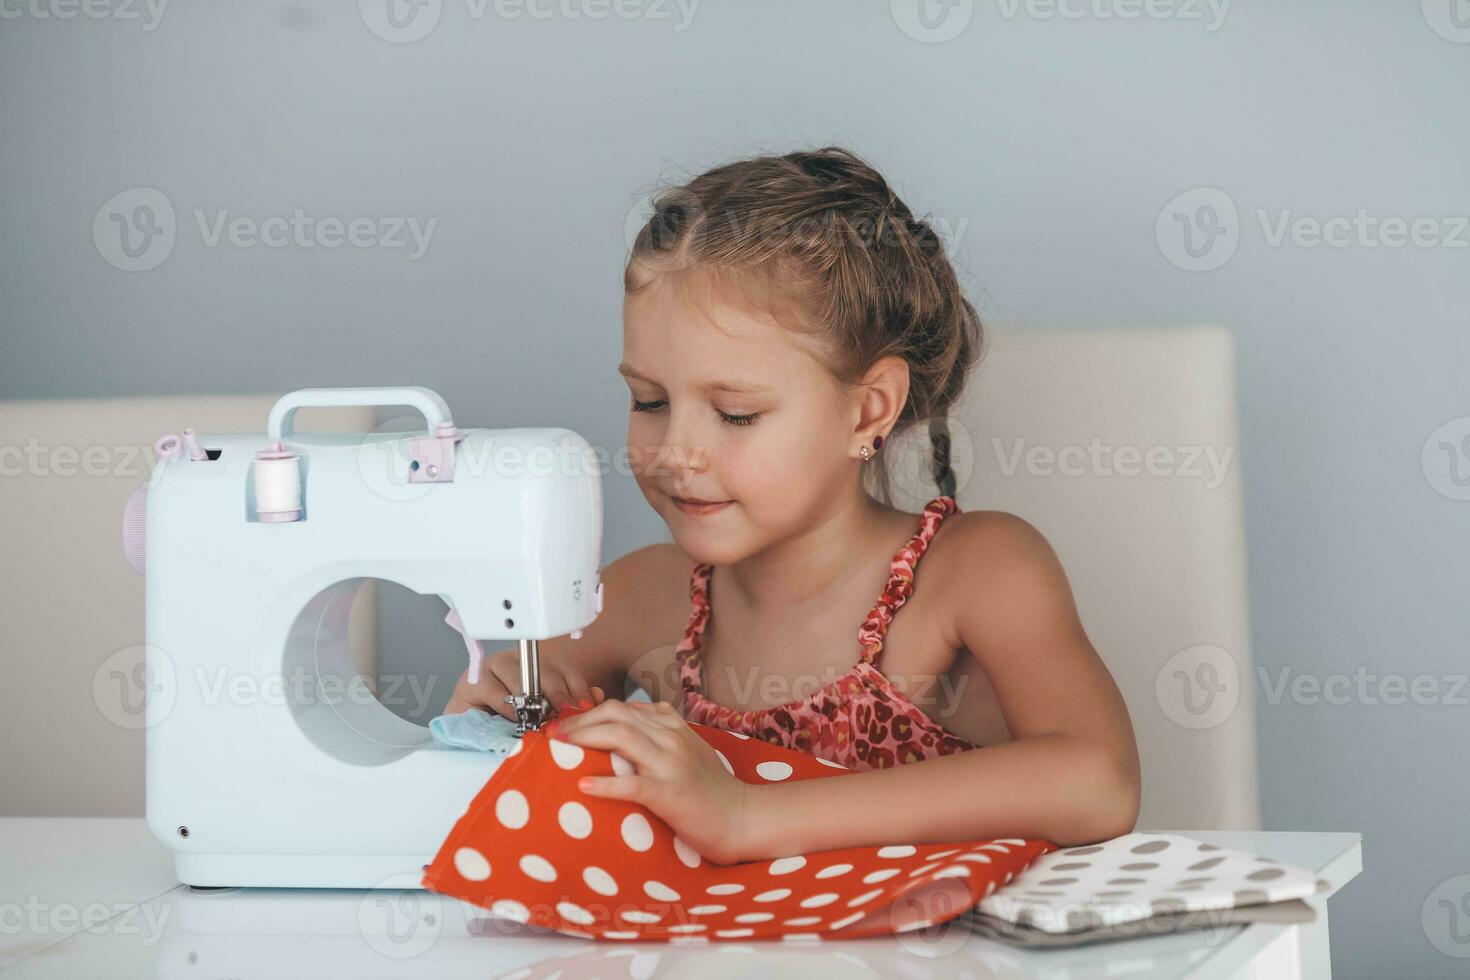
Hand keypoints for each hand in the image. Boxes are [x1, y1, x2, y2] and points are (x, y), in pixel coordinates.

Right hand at [444, 648, 605, 719]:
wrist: (468, 729)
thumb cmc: (507, 722)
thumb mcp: (543, 715)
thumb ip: (570, 706)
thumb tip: (597, 697)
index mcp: (542, 667)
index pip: (568, 672)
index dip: (578, 690)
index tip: (585, 708)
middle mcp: (521, 662)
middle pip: (548, 673)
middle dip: (559, 697)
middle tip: (564, 716)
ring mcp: (496, 666)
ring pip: (522, 679)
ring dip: (531, 702)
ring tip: (538, 720)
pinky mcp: (474, 678)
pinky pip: (495, 689)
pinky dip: (506, 706)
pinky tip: (513, 717)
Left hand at [548, 699, 754, 865]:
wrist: (742, 817)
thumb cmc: (713, 790)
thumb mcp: (688, 750)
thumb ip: (660, 734)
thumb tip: (623, 729)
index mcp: (673, 726)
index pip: (623, 707)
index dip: (589, 711)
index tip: (568, 724)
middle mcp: (671, 738)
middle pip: (616, 714)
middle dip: (579, 720)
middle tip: (555, 733)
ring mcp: (671, 764)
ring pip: (621, 737)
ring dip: (584, 739)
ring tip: (560, 748)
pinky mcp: (670, 793)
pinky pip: (632, 784)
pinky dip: (605, 784)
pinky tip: (584, 787)